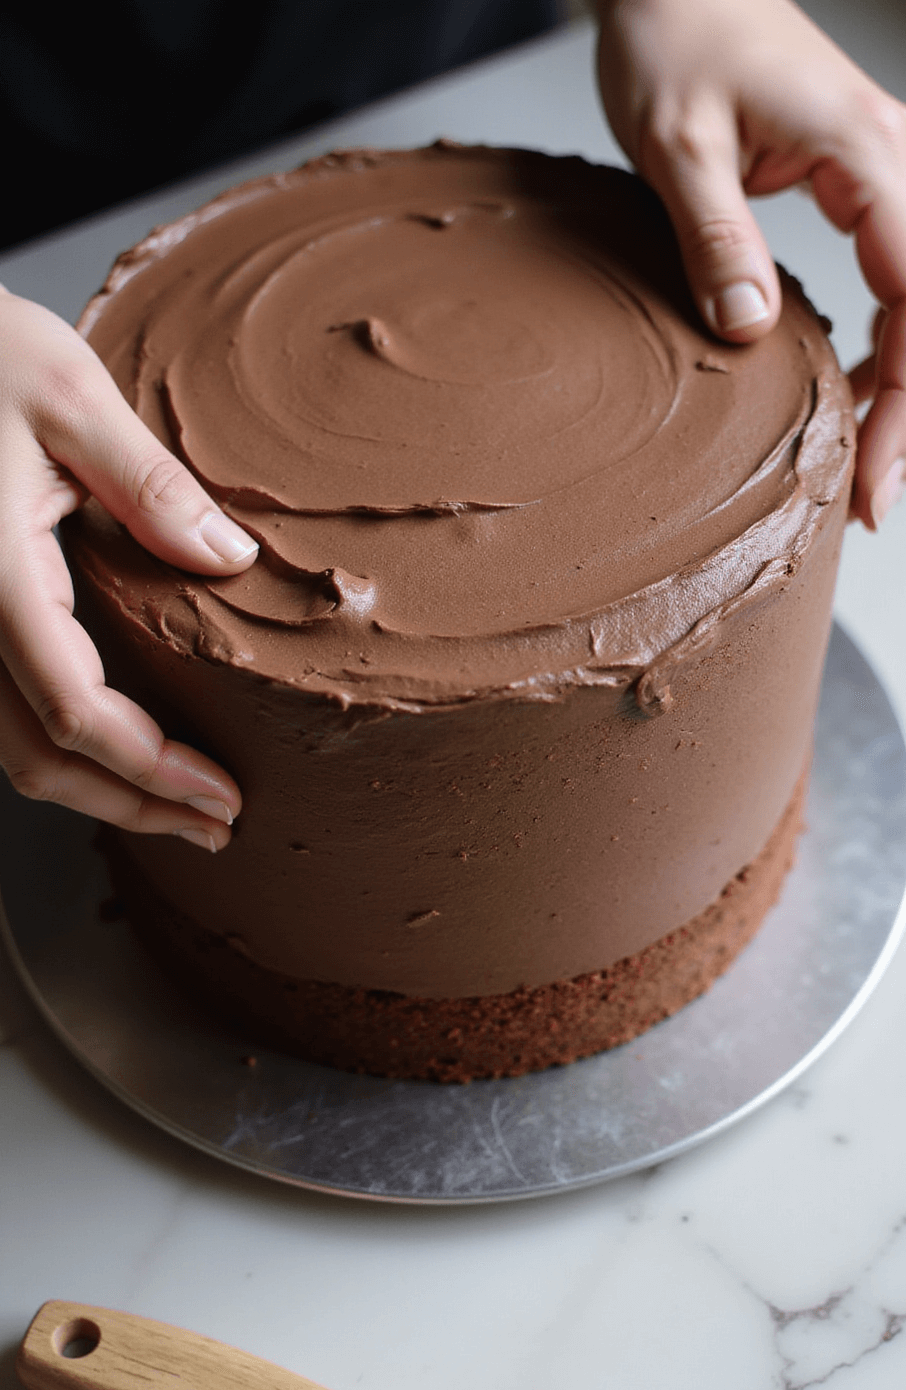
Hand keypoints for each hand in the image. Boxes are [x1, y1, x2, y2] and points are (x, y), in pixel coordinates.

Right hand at [0, 287, 257, 846]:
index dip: (151, 772)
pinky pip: (1, 712)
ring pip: (12, 750)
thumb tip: (229, 556)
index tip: (223, 798)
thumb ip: (149, 483)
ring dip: (98, 791)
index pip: (74, 715)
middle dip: (132, 807)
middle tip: (215, 828)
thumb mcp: (67, 392)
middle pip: (38, 762)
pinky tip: (120, 746)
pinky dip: (62, 749)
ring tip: (180, 805)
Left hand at [596, 0, 905, 527]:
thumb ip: (713, 238)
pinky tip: (863, 405)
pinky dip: (900, 356)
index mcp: (867, 152)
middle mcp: (901, 164)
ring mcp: (894, 175)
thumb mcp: (673, 143)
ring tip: (874, 473)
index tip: (874, 478)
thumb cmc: (673, 40)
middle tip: (875, 503)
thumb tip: (748, 329)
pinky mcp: (871, 188)